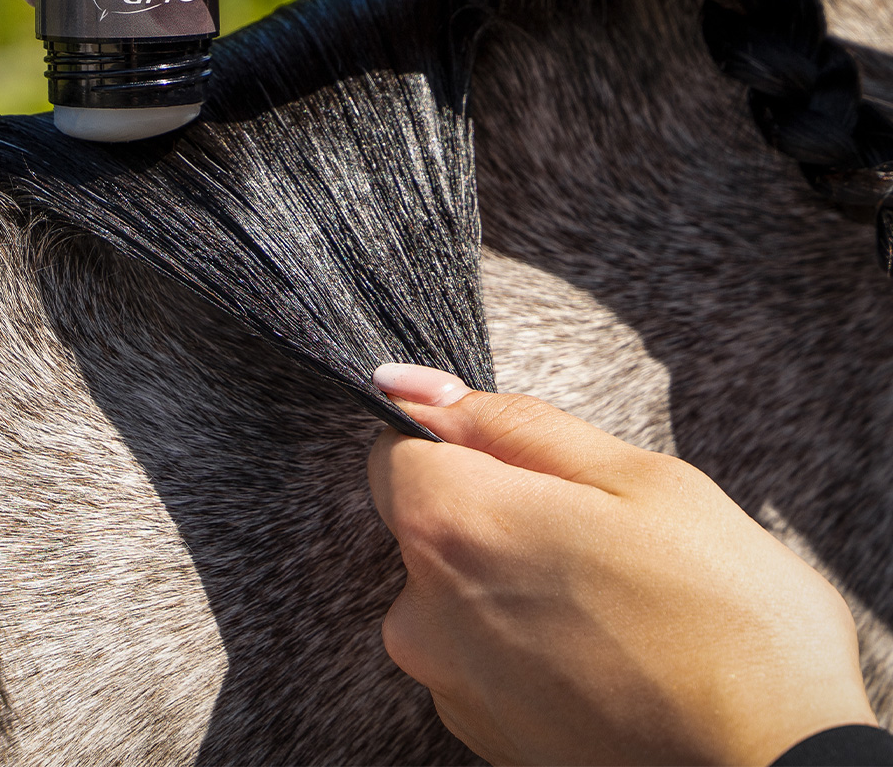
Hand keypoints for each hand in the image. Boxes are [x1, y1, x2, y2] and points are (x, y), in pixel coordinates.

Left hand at [367, 364, 875, 765]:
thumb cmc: (725, 617)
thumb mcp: (634, 477)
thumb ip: (508, 423)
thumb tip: (412, 385)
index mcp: (452, 527)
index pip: (392, 450)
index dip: (456, 439)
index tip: (521, 460)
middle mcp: (423, 611)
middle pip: (427, 522)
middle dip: (494, 509)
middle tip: (593, 535)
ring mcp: (448, 683)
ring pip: (456, 587)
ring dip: (511, 578)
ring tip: (609, 601)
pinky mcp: (480, 734)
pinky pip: (476, 652)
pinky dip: (522, 640)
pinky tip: (600, 651)